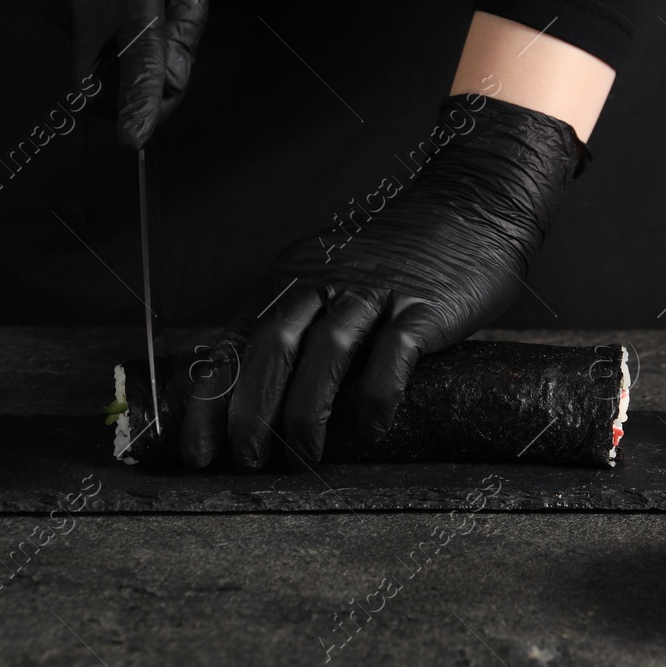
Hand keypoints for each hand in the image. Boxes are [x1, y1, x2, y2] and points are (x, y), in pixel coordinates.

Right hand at [4, 0, 209, 148]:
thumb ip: (185, 18)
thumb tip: (174, 81)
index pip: (134, 49)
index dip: (137, 99)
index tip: (135, 139)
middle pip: (102, 77)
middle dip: (132, 97)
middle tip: (169, 76)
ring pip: (95, 59)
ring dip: (125, 51)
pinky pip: (83, 37)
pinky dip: (108, 31)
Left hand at [178, 93, 588, 468]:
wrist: (471, 204)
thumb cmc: (398, 256)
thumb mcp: (330, 275)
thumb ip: (299, 321)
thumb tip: (254, 393)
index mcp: (292, 278)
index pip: (235, 341)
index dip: (209, 398)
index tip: (194, 450)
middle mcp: (325, 280)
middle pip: (271, 346)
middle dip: (250, 410)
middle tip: (244, 461)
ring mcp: (375, 290)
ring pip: (327, 350)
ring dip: (306, 411)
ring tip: (302, 460)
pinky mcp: (423, 304)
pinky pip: (394, 352)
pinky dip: (377, 395)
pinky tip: (371, 430)